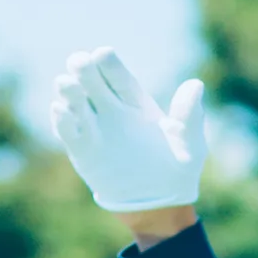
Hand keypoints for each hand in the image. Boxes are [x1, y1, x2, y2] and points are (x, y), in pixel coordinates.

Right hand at [49, 47, 206, 212]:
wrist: (159, 203)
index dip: (109, 65)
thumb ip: (189, 116)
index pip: (119, 77)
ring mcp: (95, 129)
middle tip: (78, 61)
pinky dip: (63, 121)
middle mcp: (112, 111)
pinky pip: (69, 132)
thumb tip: (196, 85)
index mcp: (136, 103)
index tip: (102, 53)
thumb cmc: (178, 170)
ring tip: (65, 83)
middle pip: (93, 83)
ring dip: (69, 93)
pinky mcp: (83, 151)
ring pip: (76, 104)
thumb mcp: (190, 144)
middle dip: (84, 70)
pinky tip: (60, 111)